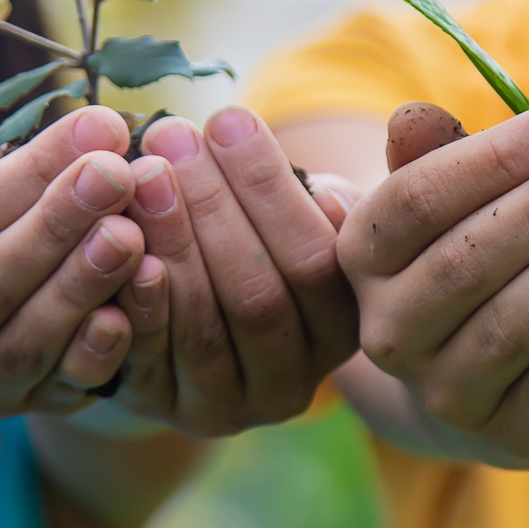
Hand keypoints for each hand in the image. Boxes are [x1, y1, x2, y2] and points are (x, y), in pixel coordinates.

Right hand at [0, 106, 145, 417]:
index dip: (33, 172)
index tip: (97, 126)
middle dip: (61, 224)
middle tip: (119, 175)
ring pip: (27, 339)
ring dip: (82, 286)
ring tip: (131, 233)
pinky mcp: (22, 407)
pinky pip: (61, 386)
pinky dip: (96, 352)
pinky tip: (127, 313)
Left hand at [111, 107, 359, 436]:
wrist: (207, 319)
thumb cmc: (278, 238)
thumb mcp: (328, 206)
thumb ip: (370, 170)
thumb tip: (414, 121)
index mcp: (348, 329)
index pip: (314, 259)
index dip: (266, 187)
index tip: (227, 118)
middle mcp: (296, 382)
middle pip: (257, 296)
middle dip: (210, 207)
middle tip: (171, 135)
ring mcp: (231, 405)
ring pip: (203, 327)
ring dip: (168, 241)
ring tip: (140, 170)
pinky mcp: (170, 409)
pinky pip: (149, 358)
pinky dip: (133, 297)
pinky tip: (115, 237)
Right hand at [339, 102, 528, 467]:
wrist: (486, 377)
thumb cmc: (474, 255)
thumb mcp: (449, 201)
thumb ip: (438, 155)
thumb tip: (415, 117)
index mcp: (364, 256)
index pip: (419, 199)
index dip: (495, 157)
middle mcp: (388, 330)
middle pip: (463, 262)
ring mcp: (442, 391)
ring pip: (504, 327)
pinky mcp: (507, 437)